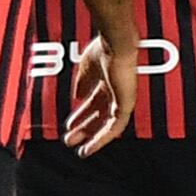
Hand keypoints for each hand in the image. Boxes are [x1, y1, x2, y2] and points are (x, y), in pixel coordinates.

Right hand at [64, 35, 136, 155]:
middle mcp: (116, 91)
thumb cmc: (104, 49)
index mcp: (107, 81)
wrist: (116, 44)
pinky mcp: (126, 104)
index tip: (69, 126)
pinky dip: (103, 138)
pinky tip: (92, 146)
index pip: (93, 103)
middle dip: (84, 129)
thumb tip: (77, 98)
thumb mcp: (86, 67)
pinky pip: (116, 127)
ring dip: (93, 138)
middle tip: (70, 140)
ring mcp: (122, 99)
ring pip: (107, 125)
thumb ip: (82, 83)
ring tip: (81, 151)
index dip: (80, 116)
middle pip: (98, 116)